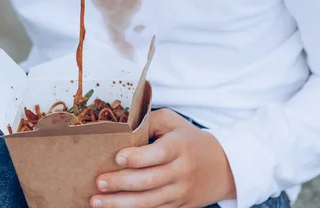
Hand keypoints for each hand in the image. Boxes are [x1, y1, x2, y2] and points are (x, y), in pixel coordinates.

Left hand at [91, 109, 235, 207]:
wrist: (223, 167)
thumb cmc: (190, 139)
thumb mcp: (174, 122)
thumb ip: (149, 121)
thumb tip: (121, 125)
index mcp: (180, 147)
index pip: (158, 154)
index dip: (138, 157)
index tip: (118, 157)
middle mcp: (181, 171)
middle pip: (149, 181)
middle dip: (121, 183)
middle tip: (98, 182)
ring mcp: (180, 192)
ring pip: (149, 202)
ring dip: (120, 204)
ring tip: (96, 201)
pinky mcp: (179, 207)